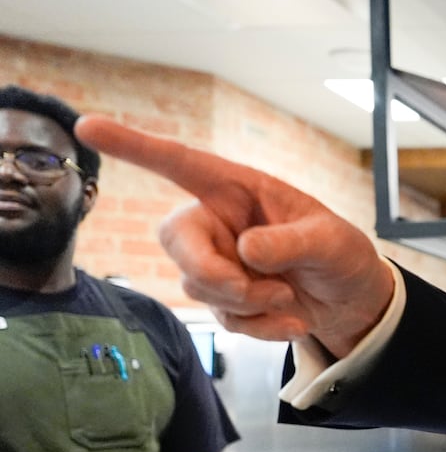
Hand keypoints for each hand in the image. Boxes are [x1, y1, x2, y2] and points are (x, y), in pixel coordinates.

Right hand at [74, 116, 394, 355]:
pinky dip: (260, 325)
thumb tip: (246, 249)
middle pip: (175, 239)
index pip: (181, 164)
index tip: (88, 126)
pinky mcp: (224, 298)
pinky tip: (293, 321)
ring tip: (291, 296)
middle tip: (253, 290)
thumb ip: (292, 243)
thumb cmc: (342, 255)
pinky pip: (224, 317)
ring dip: (248, 301)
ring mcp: (217, 261)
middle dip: (210, 271)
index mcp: (240, 190)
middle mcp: (219, 221)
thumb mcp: (332, 242)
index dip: (135, 146)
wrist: (352, 301)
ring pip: (198, 284)